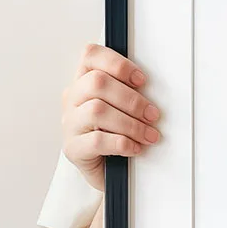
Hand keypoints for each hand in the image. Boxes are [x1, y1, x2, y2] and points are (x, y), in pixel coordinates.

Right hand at [59, 43, 163, 190]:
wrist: (104, 171)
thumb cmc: (114, 133)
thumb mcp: (121, 107)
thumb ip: (129, 91)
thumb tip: (155, 89)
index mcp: (83, 81)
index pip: (91, 56)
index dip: (117, 63)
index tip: (141, 80)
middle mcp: (72, 99)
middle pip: (97, 83)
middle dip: (131, 98)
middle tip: (152, 114)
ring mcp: (70, 123)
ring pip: (97, 110)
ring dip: (130, 123)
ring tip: (148, 135)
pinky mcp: (73, 148)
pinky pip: (97, 141)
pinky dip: (122, 143)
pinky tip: (135, 147)